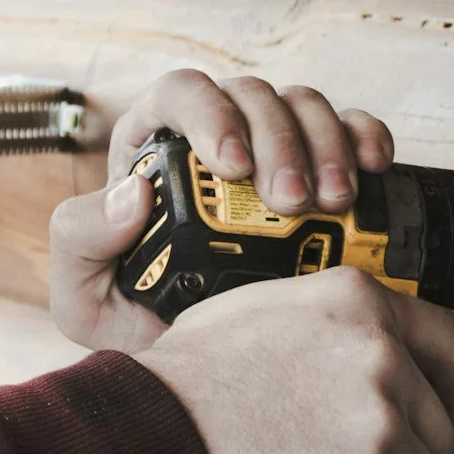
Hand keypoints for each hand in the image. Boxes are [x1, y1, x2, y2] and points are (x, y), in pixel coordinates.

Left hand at [47, 70, 396, 352]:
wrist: (205, 361)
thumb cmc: (135, 314)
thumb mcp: (84, 294)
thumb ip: (80, 240)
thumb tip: (129, 193)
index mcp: (154, 144)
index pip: (182, 92)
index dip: (211, 115)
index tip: (232, 166)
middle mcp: (216, 131)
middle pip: (252, 96)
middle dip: (278, 140)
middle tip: (291, 201)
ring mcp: (273, 142)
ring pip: (304, 104)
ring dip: (325, 143)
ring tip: (334, 202)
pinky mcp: (321, 161)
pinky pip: (349, 125)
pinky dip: (365, 135)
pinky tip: (372, 169)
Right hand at [136, 266, 453, 453]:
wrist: (152, 438)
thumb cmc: (186, 382)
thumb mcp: (258, 310)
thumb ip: (324, 321)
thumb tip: (354, 345)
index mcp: (357, 305)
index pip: (453, 345)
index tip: (450, 411)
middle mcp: (379, 359)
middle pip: (439, 430)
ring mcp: (377, 428)